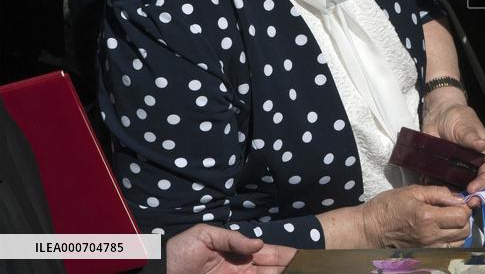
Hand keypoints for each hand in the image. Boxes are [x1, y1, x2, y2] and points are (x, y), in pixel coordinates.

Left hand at [165, 224, 296, 273]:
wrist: (160, 272)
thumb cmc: (181, 250)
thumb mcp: (205, 235)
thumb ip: (232, 238)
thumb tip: (258, 244)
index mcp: (239, 252)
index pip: (268, 253)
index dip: (285, 254)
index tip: (300, 256)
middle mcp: (242, 268)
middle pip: (271, 269)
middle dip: (287, 267)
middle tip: (304, 267)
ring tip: (295, 272)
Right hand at [361, 185, 472, 247]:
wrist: (370, 229)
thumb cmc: (388, 207)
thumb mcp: (412, 191)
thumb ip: (438, 193)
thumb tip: (459, 197)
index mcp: (427, 218)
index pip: (461, 216)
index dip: (465, 207)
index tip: (459, 201)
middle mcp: (431, 237)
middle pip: (464, 231)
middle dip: (463, 218)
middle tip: (454, 210)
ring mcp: (429, 249)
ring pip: (459, 243)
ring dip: (458, 231)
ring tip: (447, 220)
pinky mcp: (426, 256)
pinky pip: (448, 250)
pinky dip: (450, 241)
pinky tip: (440, 231)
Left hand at [422, 91, 484, 192]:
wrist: (439, 114)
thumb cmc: (458, 117)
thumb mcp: (465, 125)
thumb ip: (471, 137)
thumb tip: (481, 145)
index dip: (483, 183)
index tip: (472, 189)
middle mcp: (476, 167)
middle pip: (477, 187)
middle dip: (470, 197)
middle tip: (460, 202)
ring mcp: (461, 172)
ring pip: (460, 189)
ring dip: (452, 195)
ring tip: (444, 199)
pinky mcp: (446, 173)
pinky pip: (443, 184)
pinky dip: (438, 188)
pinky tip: (431, 188)